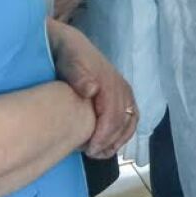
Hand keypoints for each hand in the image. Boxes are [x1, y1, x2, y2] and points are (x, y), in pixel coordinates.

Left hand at [48, 18, 138, 157]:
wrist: (68, 43)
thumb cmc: (64, 54)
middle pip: (123, 121)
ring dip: (118, 139)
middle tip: (90, 154)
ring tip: (101, 153)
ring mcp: (123, 91)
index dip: (104, 135)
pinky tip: (109, 144)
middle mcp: (120, 86)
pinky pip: (130, 118)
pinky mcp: (122, 95)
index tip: (89, 148)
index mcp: (108, 80)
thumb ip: (78, 74)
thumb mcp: (67, 59)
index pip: (113, 114)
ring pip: (130, 121)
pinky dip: (123, 133)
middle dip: (109, 141)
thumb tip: (91, 89)